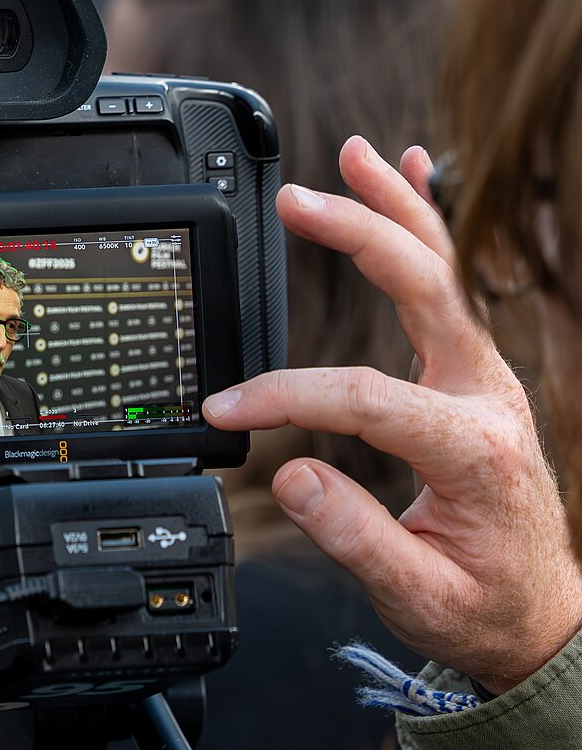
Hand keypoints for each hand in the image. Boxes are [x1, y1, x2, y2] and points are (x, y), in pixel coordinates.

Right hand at [203, 136, 581, 692]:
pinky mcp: (474, 371)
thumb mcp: (417, 596)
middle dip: (359, 235)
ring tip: (356, 153)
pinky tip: (413, 171)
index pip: (364, 396)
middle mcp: (487, 396)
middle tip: (295, 201)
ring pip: (444, 269)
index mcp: (472, 448)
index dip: (285, 394)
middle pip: (424, 290)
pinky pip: (452, 281)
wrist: (542, 615)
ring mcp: (486, 376)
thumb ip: (352, 536)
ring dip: (399, 206)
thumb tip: (291, 470)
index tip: (226, 407)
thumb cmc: (482, 605)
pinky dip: (430, 222)